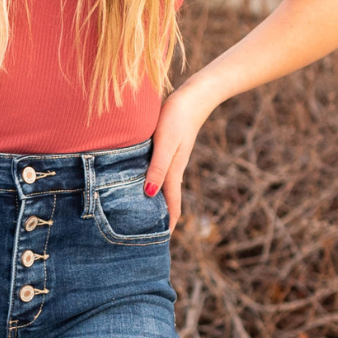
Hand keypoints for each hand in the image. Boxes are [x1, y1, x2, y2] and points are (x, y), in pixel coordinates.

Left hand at [144, 76, 218, 231]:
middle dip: (160, 217)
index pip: (172, 204)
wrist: (195, 94)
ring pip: (162, 186)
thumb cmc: (177, 116)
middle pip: (167, 199)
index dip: (168, 223)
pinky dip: (153, 183)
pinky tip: (144, 182)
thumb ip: (158, 167)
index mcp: (173, 171)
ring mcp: (172, 159)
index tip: (161, 243)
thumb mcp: (165, 143)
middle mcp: (173, 168)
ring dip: (155, 201)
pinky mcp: (168, 148)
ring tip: (143, 214)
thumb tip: (150, 194)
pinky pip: (159, 172)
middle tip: (147, 235)